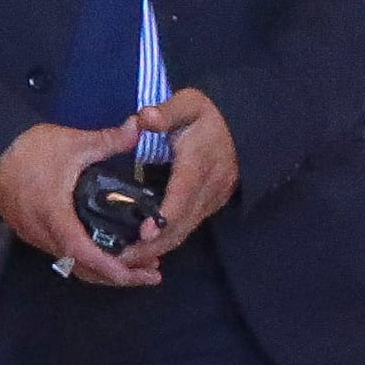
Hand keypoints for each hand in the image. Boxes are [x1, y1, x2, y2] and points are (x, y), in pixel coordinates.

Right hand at [0, 117, 156, 288]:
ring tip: (135, 265)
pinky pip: (62, 254)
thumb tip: (140, 127)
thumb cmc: (28, 149)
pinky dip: (86, 259)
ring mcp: (34, 235)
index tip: (143, 273)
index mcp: (56, 217)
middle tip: (152, 273)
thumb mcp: (73, 142)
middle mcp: (43, 234)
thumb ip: (109, 139)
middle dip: (119, 276)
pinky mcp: (29, 231)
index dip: (116, 269)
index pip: (87, 255)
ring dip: (103, 269)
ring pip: (72, 264)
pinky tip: (103, 249)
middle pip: (83, 269)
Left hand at [131, 86, 239, 260]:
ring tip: (127, 261)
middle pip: (182, 224)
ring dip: (158, 249)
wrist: (243, 126)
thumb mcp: (188, 104)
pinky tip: (144, 249)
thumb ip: (166, 112)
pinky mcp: (209, 206)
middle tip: (121, 259)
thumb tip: (145, 118)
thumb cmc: (208, 115)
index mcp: (199, 164)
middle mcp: (208, 189)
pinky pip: (188, 229)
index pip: (182, 195)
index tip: (144, 232)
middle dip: (153, 245)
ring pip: (185, 231)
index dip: (165, 217)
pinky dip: (167, 241)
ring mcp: (211, 200)